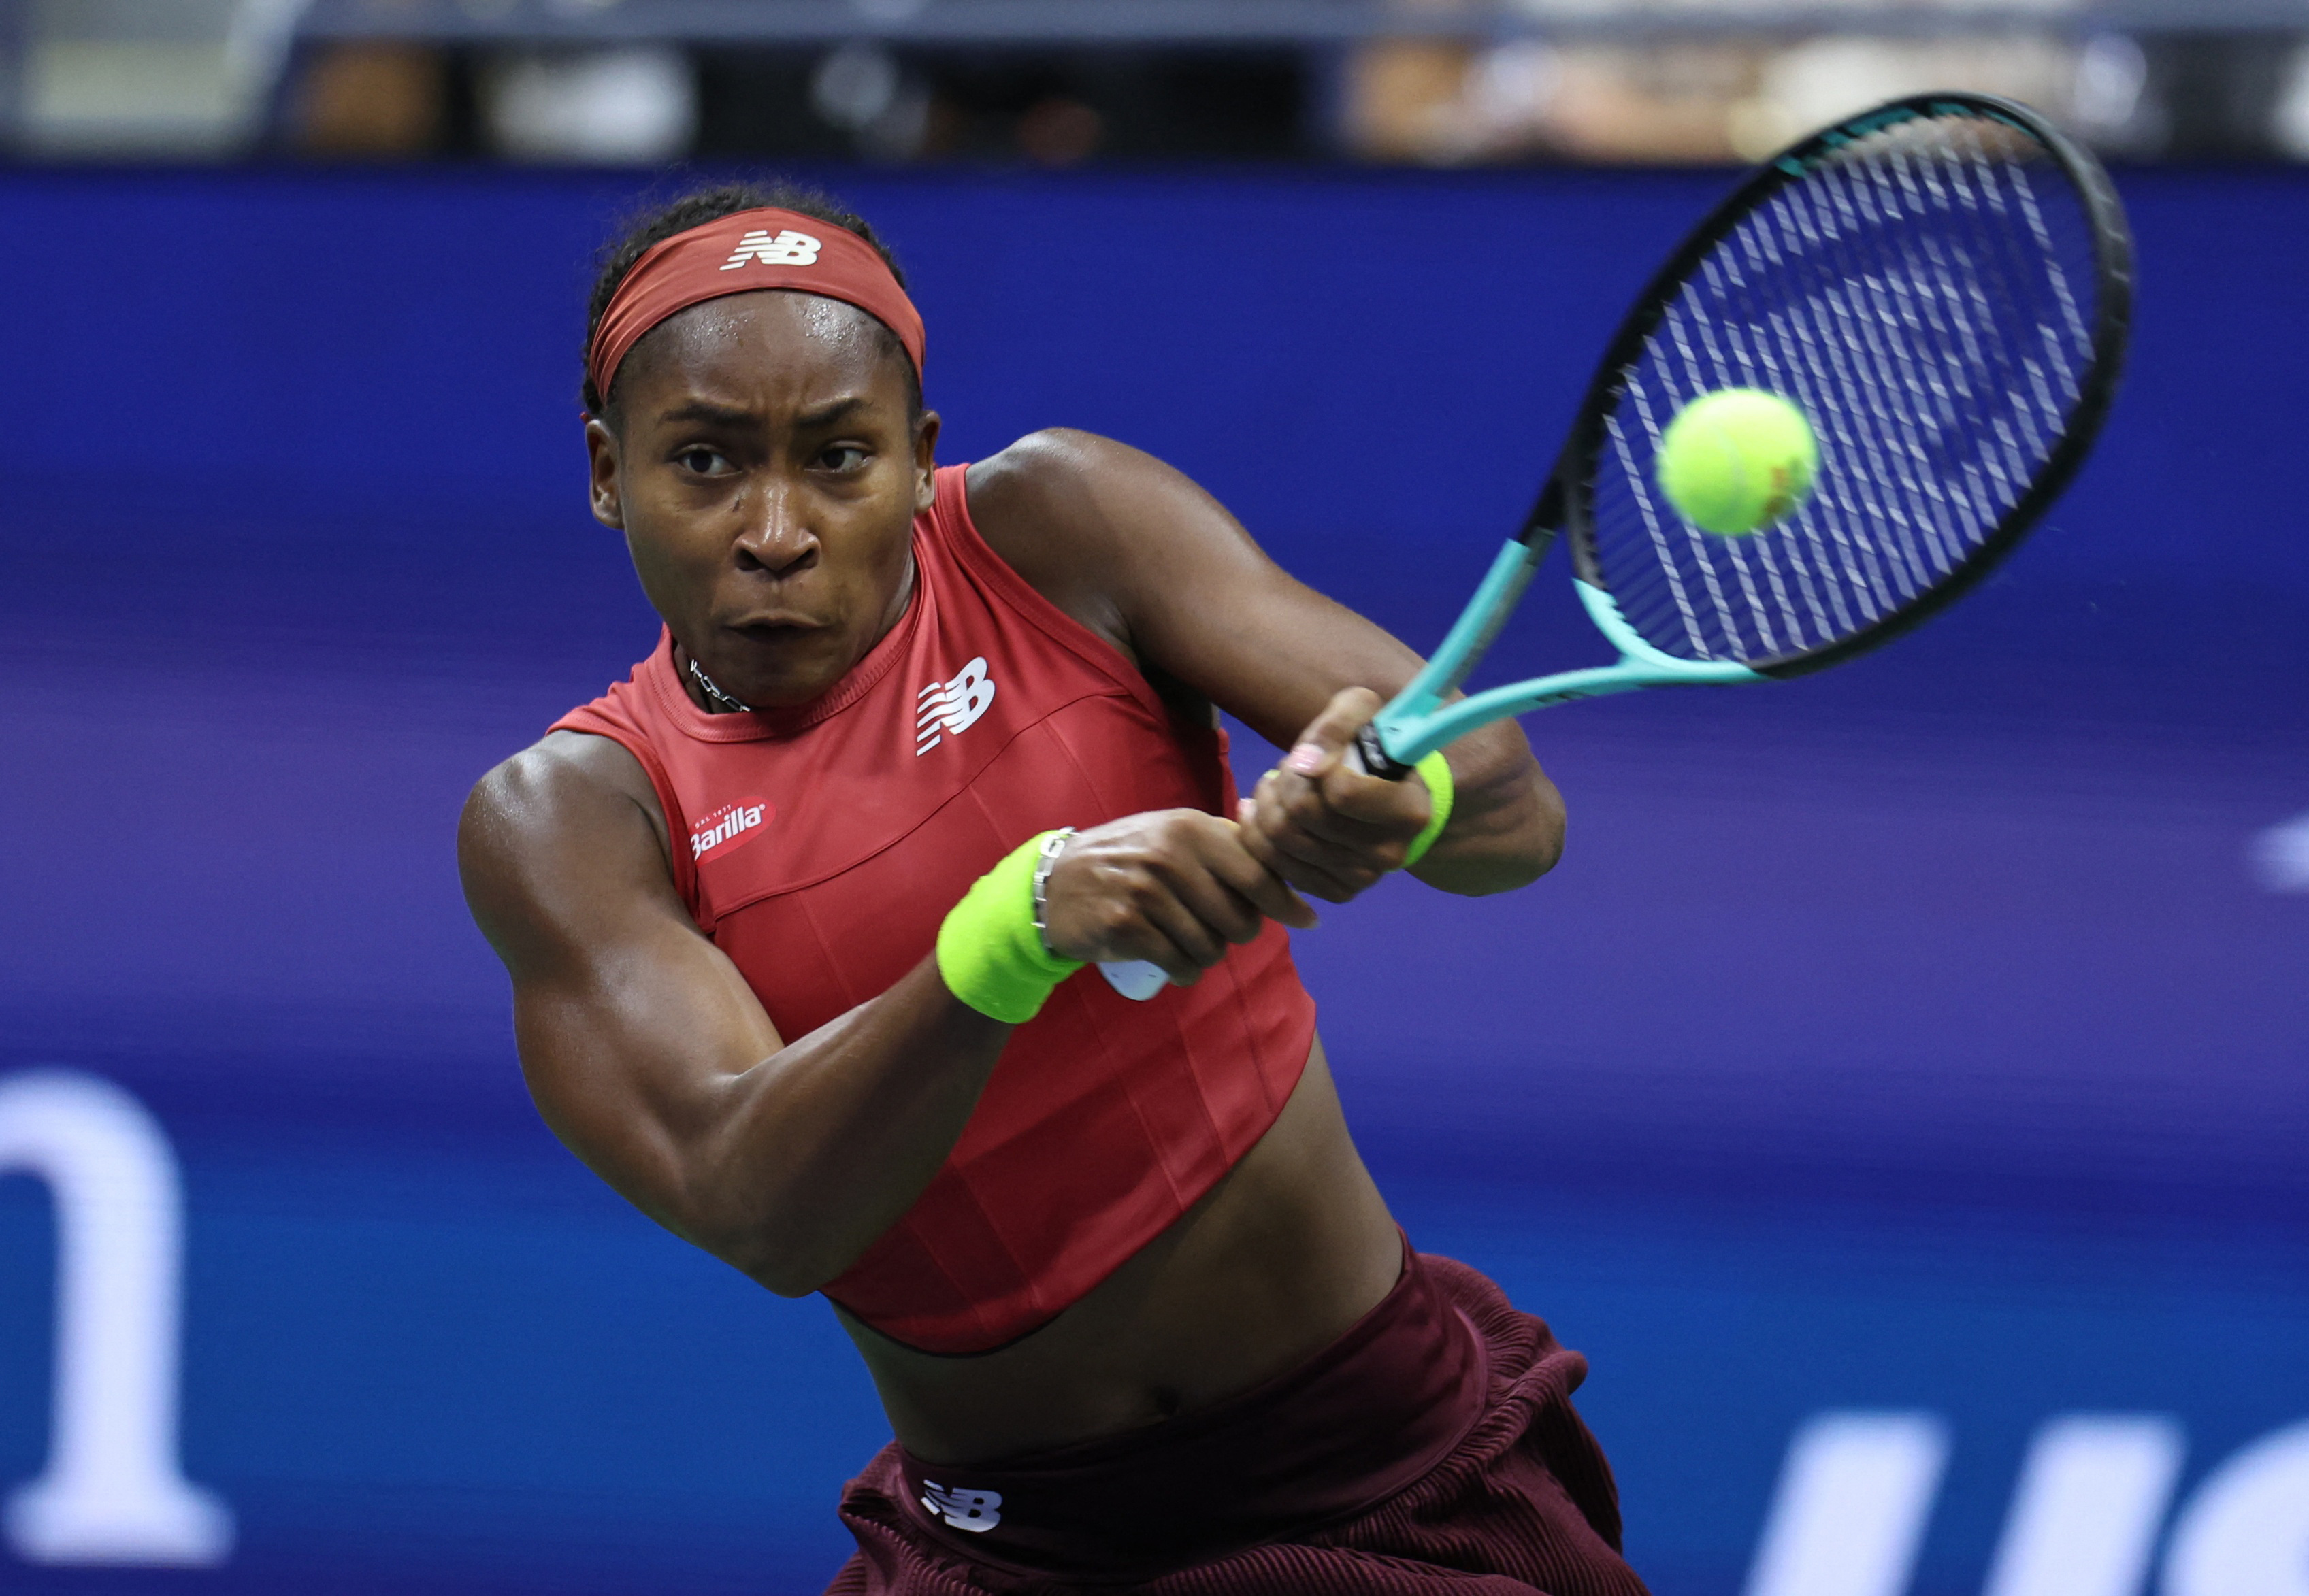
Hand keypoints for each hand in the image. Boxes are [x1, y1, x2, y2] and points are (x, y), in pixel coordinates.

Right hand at [1041, 809, 1317, 986]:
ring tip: (1188, 948)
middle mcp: (1171, 854)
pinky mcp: (1125, 925)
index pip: (1258, 871)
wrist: (1054, 885)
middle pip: (1240, 919)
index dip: (1287, 902)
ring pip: (1211, 947)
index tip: (1306, 920)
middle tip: (1217, 932)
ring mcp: (1146, 890)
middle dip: (1236, 935)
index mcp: (1190, 828)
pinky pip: (1179, 964)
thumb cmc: (1126, 862)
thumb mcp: (1172, 835)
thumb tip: (1285, 870)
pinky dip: (1184, 973)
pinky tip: (1175, 967)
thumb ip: (1222, 844)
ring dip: (1207, 958)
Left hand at [1236, 688, 1432, 904]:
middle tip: (1285, 770)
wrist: (1385, 795)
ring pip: (1282, 842)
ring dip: (1265, 807)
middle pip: (1302, 816)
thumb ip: (1337, 724)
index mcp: (1408, 810)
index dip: (1308, 768)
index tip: (1305, 755)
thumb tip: (1306, 763)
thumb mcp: (1361, 713)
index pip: (1340, 793)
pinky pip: (1278, 868)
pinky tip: (1264, 815)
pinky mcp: (1340, 893)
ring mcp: (1365, 877)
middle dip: (1282, 784)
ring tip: (1272, 788)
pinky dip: (1260, 838)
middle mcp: (1391, 851)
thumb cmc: (1371, 749)